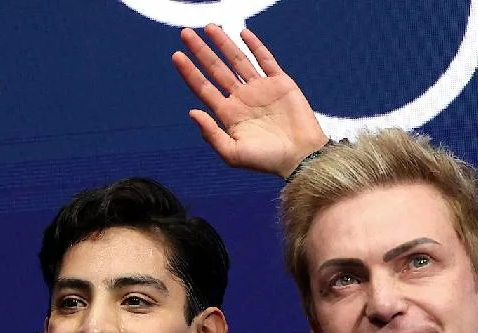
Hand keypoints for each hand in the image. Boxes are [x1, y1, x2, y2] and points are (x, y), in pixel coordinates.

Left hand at [172, 26, 326, 177]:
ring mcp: (260, 88)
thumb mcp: (232, 154)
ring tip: (209, 27)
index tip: (176, 56)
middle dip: (201, 52)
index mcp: (228, 114)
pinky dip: (255, 46)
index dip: (189, 72)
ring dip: (223, 43)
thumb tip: (192, 112)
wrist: (301, 157)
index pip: (203, 88)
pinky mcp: (280, 83)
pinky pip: (265, 60)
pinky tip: (243, 34)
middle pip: (216, 69)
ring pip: (237, 60)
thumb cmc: (266, 161)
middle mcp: (241, 98)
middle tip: (185, 34)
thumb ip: (211, 134)